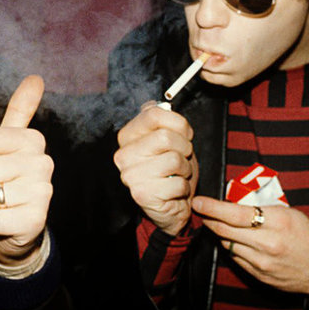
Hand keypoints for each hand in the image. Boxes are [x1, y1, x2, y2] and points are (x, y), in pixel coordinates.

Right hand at [113, 102, 197, 235]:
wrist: (171, 204)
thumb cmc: (171, 170)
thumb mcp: (168, 139)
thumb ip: (162, 120)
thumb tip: (161, 105)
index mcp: (127, 136)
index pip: (154, 114)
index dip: (178, 123)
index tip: (184, 133)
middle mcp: (123, 155)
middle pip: (166, 137)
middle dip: (185, 148)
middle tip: (183, 158)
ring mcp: (130, 176)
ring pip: (174, 160)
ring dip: (185, 169)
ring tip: (178, 174)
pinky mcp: (142, 195)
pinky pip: (178, 183)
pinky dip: (184, 187)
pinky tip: (175, 190)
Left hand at [192, 196, 308, 298]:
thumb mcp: (290, 213)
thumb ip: (262, 209)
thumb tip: (234, 204)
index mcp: (277, 222)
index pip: (235, 213)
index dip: (212, 207)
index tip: (199, 202)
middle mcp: (267, 243)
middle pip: (225, 230)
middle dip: (209, 219)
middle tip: (201, 211)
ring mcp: (262, 262)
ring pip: (228, 244)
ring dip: (221, 232)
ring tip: (221, 224)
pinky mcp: (260, 275)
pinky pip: (236, 258)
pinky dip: (233, 247)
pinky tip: (237, 241)